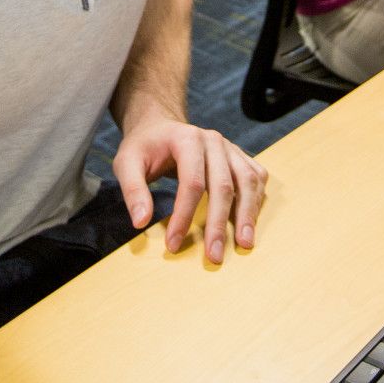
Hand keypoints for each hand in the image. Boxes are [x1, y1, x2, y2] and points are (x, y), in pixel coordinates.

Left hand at [111, 115, 267, 264]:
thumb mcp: (126, 163)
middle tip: (214, 256)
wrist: (161, 127)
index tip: (174, 244)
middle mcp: (214, 141)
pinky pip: (256, 177)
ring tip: (244, 243)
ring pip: (247, 181)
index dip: (184, 215)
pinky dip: (257, 199)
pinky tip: (251, 221)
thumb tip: (141, 221)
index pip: (192, 183)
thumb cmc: (144, 147)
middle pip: (223, 185)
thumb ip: (133, 190)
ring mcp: (230, 148)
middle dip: (219, 224)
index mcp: (187, 139)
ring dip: (248, 214)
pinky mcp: (239, 156)